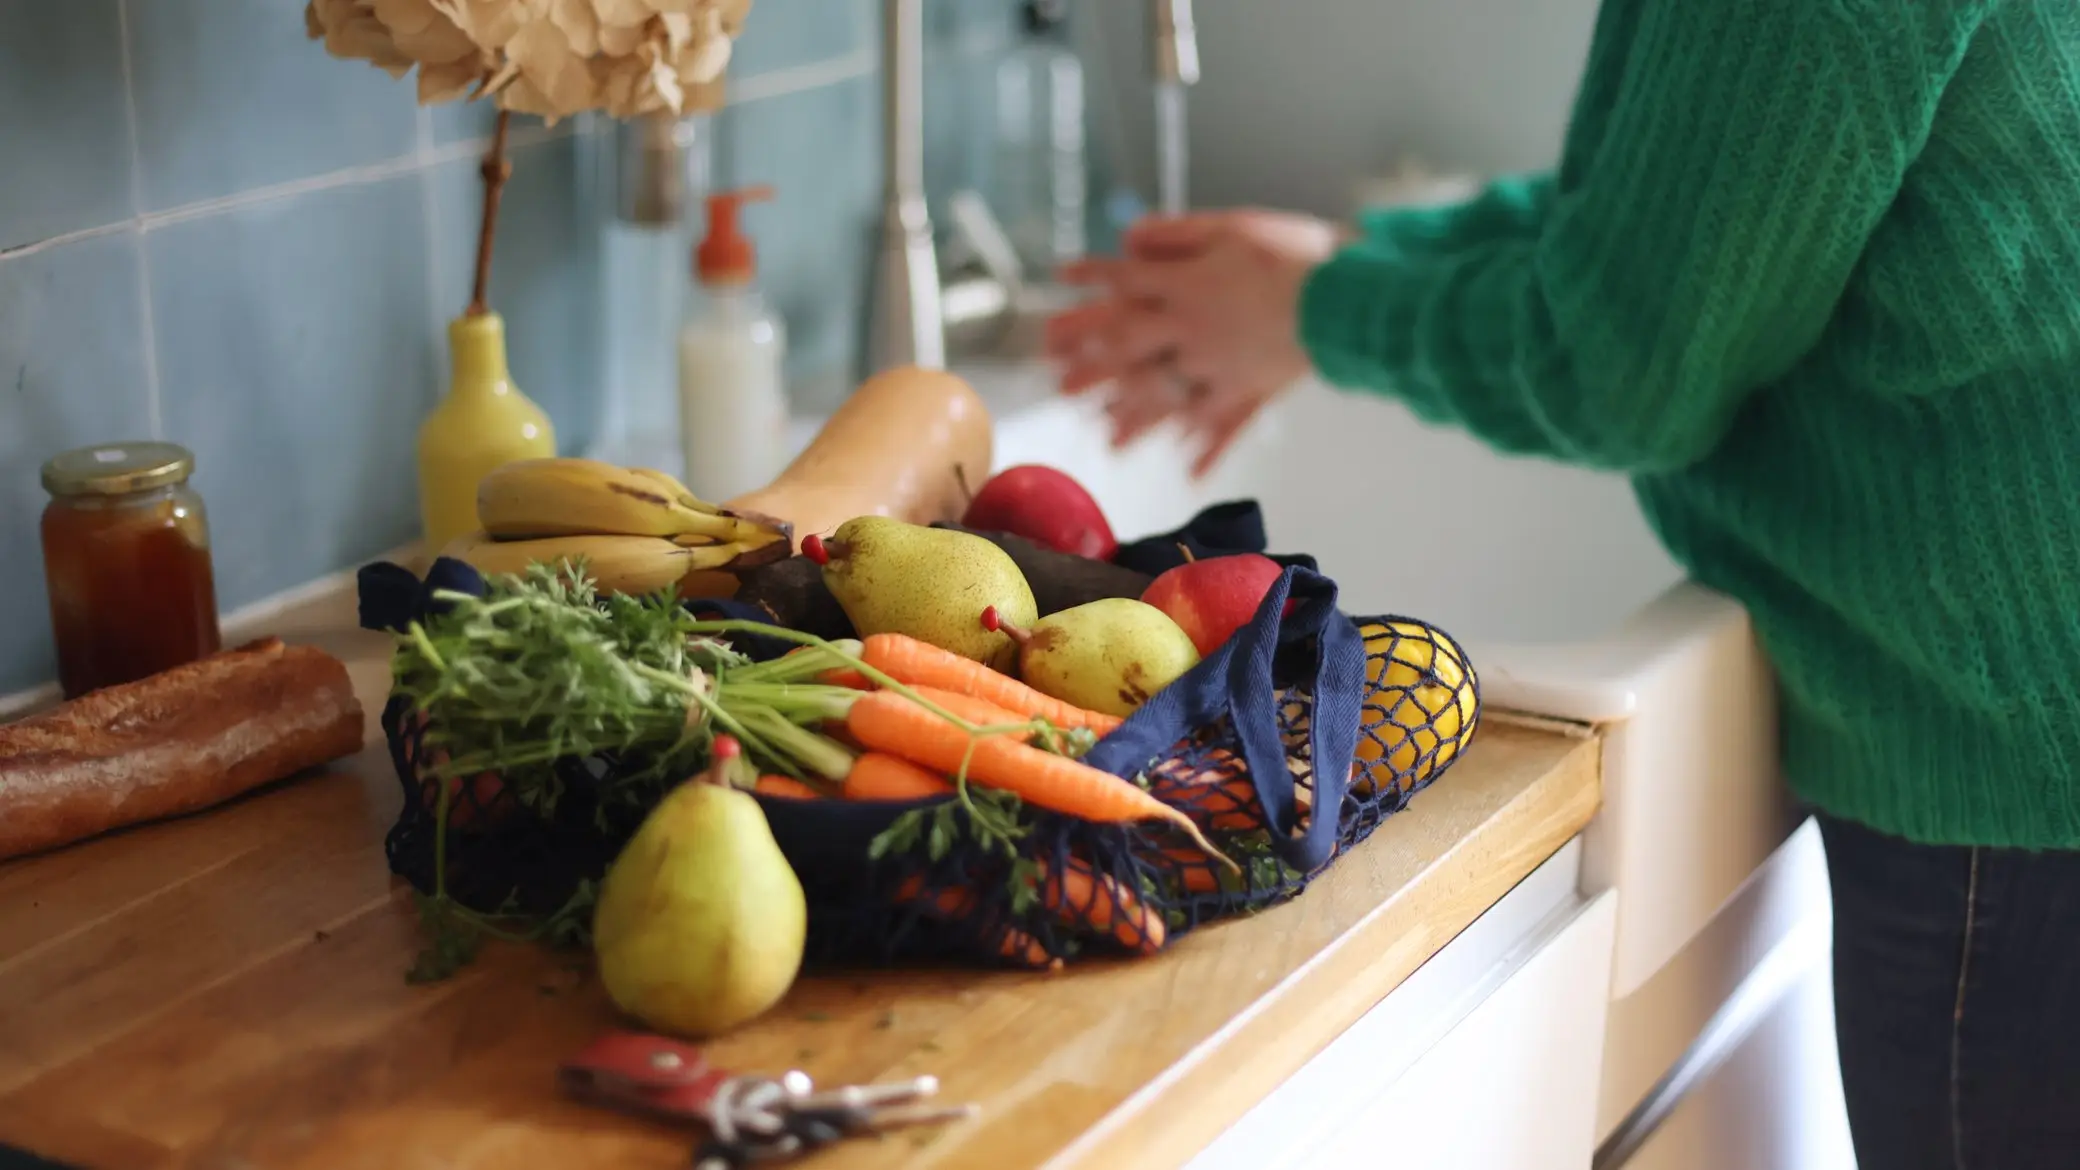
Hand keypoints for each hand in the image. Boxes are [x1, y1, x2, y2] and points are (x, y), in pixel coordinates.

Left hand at [1044, 209, 1344, 476]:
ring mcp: (1217, 368)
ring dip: (1133, 420)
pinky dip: (1207, 449)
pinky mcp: (1251, 391)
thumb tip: (1129, 240)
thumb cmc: (1290, 253)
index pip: (1124, 283)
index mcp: (1183, 287)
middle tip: (1059, 386)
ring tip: (1109, 440)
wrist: (1342, 297)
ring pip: (1165, 398)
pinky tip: (1190, 472)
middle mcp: (1189, 332)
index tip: (1063, 278)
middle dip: (1092, 367)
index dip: (1092, 278)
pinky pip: (1222, 425)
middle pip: (1129, 350)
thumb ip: (1175, 235)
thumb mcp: (1228, 227)